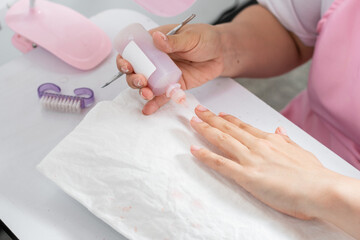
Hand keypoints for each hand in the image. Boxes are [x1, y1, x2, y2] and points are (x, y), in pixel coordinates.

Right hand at [117, 24, 223, 114]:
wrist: (221, 53)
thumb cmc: (205, 39)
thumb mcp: (190, 36)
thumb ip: (174, 41)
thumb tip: (157, 38)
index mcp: (155, 43)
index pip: (133, 50)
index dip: (125, 58)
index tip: (126, 65)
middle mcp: (155, 60)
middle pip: (135, 71)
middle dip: (133, 78)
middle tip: (141, 80)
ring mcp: (163, 74)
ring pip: (146, 85)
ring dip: (142, 91)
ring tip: (147, 94)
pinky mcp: (173, 86)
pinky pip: (161, 96)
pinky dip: (154, 103)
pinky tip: (148, 109)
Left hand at [189, 105, 333, 219]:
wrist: (320, 188)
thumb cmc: (313, 174)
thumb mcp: (300, 151)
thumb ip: (286, 140)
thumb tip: (278, 130)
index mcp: (270, 140)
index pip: (244, 127)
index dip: (229, 120)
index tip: (219, 114)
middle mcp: (257, 146)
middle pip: (229, 129)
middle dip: (212, 118)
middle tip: (198, 110)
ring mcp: (250, 159)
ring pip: (222, 140)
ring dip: (206, 130)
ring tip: (193, 122)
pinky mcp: (246, 176)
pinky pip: (221, 164)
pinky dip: (205, 156)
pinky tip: (194, 150)